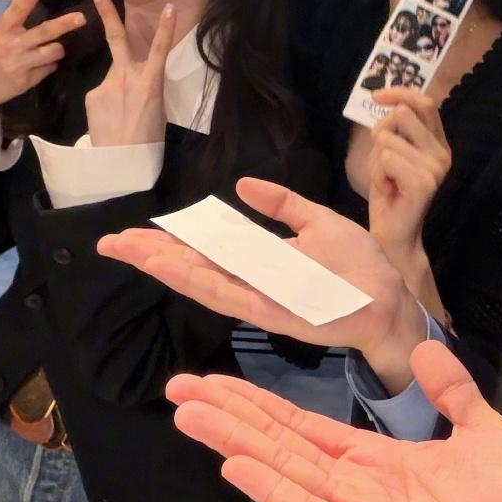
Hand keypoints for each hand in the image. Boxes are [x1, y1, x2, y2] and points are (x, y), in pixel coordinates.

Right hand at [0, 0, 88, 116]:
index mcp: (1, 29)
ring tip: (55, 49)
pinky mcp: (26, 81)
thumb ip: (11, 23)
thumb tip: (35, 9)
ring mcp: (19, 64)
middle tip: (82, 18)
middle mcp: (11, 45)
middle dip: (65, 24)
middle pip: (44, 31)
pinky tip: (42, 66)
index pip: (16, 10)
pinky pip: (49, 68)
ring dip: (58, 49)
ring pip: (54, 51)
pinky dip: (49, 65)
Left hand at [84, 0, 170, 147]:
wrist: (122, 162)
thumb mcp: (157, 108)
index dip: (166, 28)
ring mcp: (106, 85)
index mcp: (150, 83)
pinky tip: (109, 119)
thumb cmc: (148, 139)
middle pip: (116, 39)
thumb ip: (146, 86)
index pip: (160, 49)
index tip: (169, 6)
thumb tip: (137, 77)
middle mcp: (127, 78)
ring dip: (117, 88)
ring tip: (121, 114)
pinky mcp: (92, 95)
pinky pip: (101, 92)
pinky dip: (106, 102)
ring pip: (111, 76)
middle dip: (105, 13)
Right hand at [97, 177, 431, 387]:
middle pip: (193, 267)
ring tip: (132, 252)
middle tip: (110, 243)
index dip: (170, 240)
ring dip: (167, 267)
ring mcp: (261, 300)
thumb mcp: (318, 221)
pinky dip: (203, 283)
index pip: (206, 248)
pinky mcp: (275, 314)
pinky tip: (177, 271)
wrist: (391, 298)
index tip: (134, 230)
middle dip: (152, 255)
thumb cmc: (360, 265)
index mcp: (261, 262)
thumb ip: (282, 204)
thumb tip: (240, 187)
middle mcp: (253, 283)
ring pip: (203, 282)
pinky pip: (233, 297)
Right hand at [166, 343, 501, 501]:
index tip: (215, 380)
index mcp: (377, 461)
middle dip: (231, 416)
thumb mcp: (483, 433)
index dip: (260, 404)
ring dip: (238, 443)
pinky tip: (237, 467)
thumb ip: (452, 394)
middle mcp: (355, 487)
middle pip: (281, 444)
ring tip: (191, 416)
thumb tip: (424, 348)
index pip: (305, 427)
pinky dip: (275, 491)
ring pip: (286, 473)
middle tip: (178, 389)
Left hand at [366, 88, 451, 263]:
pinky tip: (387, 189)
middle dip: (380, 133)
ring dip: (375, 160)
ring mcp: (435, 169)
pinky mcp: (423, 183)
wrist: (392, 234)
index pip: (424, 103)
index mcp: (438, 144)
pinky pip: (386, 159)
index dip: (399, 93)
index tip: (376, 96)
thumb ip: (395, 128)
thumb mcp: (391, 153)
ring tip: (386, 180)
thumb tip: (386, 99)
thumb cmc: (389, 193)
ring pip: (387, 138)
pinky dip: (377, 174)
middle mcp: (442, 154)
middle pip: (402, 114)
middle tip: (383, 160)